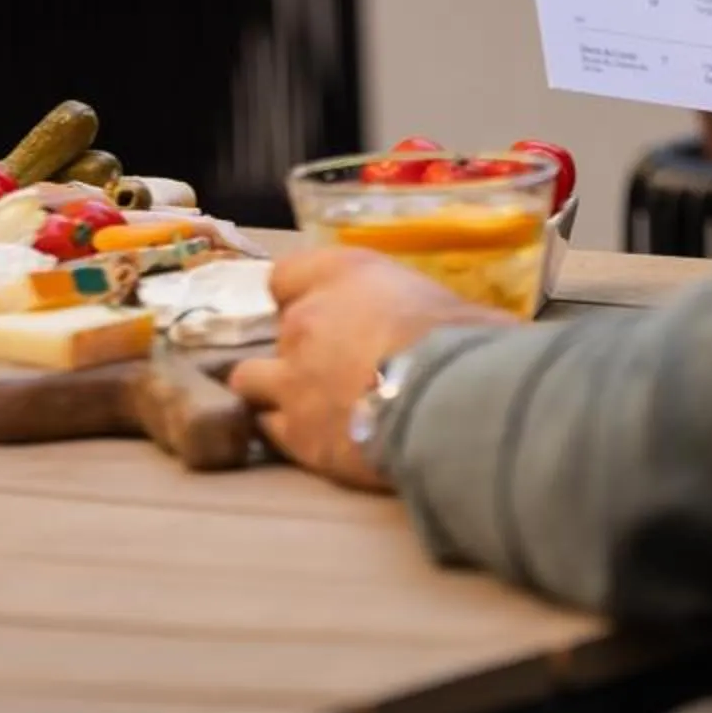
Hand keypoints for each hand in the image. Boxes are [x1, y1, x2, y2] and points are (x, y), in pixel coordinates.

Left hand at [229, 245, 507, 490]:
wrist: (449, 398)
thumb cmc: (463, 337)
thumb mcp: (445, 303)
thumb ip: (419, 313)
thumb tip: (450, 333)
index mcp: (342, 273)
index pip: (286, 275)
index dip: (301, 295)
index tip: (324, 311)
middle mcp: (304, 320)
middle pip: (274, 330)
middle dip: (296, 347)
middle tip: (331, 366)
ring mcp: (291, 380)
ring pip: (249, 380)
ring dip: (271, 389)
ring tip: (304, 404)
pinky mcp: (296, 435)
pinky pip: (269, 430)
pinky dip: (287, 432)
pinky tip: (317, 439)